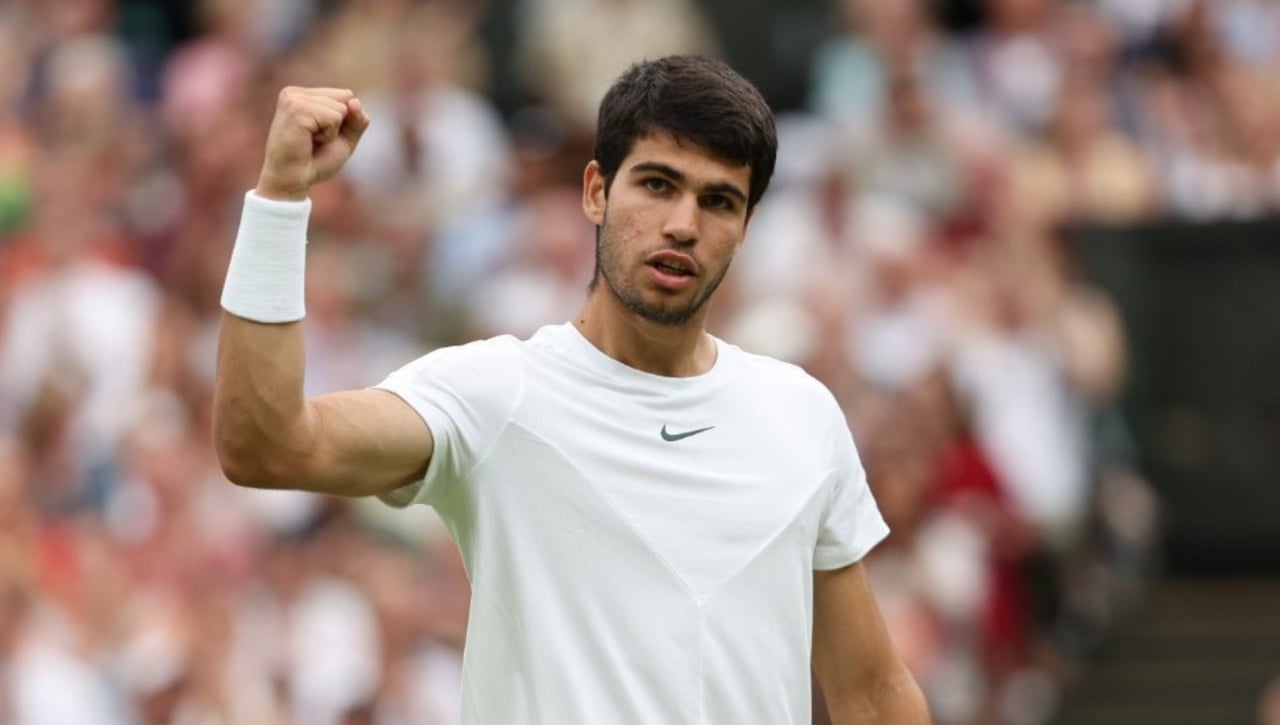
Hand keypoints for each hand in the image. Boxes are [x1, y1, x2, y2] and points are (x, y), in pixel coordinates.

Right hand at [255, 86, 370, 200]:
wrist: (294, 181)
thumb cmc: (315, 161)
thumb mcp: (343, 138)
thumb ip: (356, 119)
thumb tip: (355, 101)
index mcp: (303, 94)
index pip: (346, 95)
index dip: (343, 121)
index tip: (320, 135)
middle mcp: (295, 93)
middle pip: (346, 98)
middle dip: (339, 125)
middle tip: (315, 140)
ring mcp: (294, 99)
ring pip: (341, 108)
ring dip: (332, 132)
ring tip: (310, 140)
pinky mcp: (296, 109)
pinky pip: (334, 118)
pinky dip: (328, 135)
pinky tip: (308, 141)